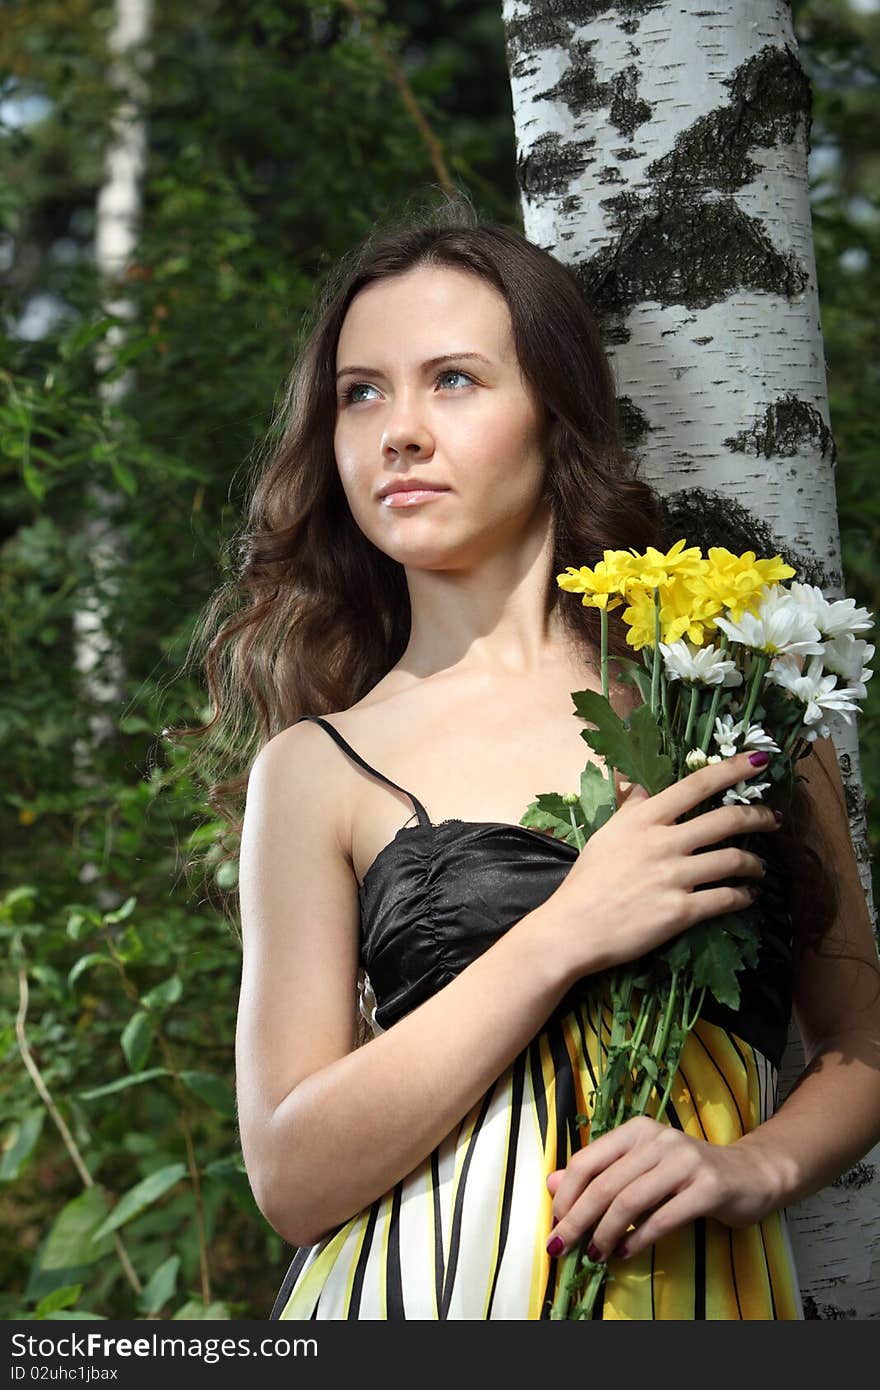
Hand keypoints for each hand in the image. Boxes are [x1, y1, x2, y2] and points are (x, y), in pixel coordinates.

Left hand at [545, 1115, 783, 1264]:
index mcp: (637, 1130)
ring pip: (630, 1200)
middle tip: (562, 1246)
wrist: (750, 1175)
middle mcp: (659, 1139)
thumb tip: (552, 1184)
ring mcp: (685, 1161)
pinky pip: (663, 1218)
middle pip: (605, 1183)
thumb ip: (600, 1173)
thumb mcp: (640, 1168)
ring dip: (605, 1232)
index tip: (555, 1223)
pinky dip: (637, 1240)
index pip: (588, 1159)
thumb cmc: (688, 1174)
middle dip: (578, 1219)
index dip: (566, 1194)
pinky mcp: (708, 1187)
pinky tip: (624, 1253)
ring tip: (594, 1254)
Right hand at [547, 749, 780, 978]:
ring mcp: (673, 877)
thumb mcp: (606, 834)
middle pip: (725, 820)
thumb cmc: (587, 881)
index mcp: (643, 819)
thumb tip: (640, 786)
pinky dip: (743, 896)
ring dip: (754, 863)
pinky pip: (725, 898)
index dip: (732, 769)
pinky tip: (747, 896)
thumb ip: (630, 808)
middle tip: (774, 819)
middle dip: (758, 816)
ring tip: (758, 867)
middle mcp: (662, 842)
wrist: (573, 928)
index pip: (696, 785)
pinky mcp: (680, 911)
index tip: (758, 761)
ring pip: (732, 860)